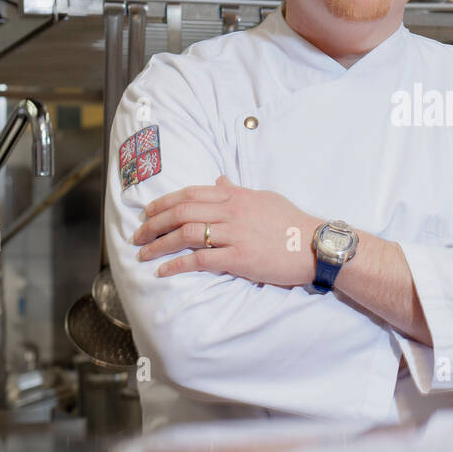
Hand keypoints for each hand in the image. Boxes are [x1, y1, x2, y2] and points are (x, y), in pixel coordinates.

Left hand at [132, 176, 322, 287]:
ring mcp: (235, 234)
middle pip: (181, 212)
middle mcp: (232, 211)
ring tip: (143, 253)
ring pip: (185, 234)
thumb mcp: (264, 198)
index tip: (148, 212)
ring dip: (159, 244)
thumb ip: (238, 190)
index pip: (191, 193)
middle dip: (154, 223)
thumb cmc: (292, 222)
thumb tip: (219, 181)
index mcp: (236, 196)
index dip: (164, 202)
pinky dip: (177, 265)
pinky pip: (200, 260)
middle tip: (137, 234)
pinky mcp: (239, 257)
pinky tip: (164, 270)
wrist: (315, 244)